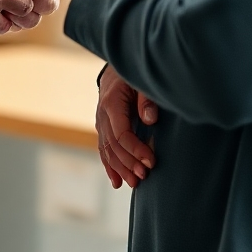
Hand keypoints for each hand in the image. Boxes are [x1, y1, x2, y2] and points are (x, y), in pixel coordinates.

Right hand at [96, 65, 157, 188]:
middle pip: (113, 145)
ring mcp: (100, 122)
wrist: (116, 68)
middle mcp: (102, 115)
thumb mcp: (141, 81)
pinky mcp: (102, 128)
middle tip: (144, 176)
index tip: (151, 161)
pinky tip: (116, 182)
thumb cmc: (132, 74)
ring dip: (120, 169)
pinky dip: (109, 167)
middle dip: (128, 163)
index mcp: (112, 103)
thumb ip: (146, 99)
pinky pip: (103, 150)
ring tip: (135, 183)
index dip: (135, 149)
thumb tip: (150, 120)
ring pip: (107, 151)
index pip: (121, 134)